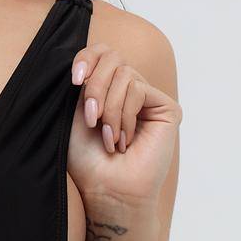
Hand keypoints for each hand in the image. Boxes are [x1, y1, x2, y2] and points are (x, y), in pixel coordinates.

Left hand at [65, 40, 181, 226]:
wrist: (105, 188)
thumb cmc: (87, 158)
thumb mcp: (75, 112)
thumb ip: (85, 81)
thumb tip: (90, 55)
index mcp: (106, 88)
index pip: (100, 52)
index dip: (86, 57)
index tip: (74, 80)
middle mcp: (128, 90)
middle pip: (112, 57)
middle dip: (95, 87)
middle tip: (90, 119)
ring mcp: (148, 99)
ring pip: (124, 74)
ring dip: (109, 109)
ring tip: (108, 138)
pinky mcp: (166, 108)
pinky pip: (138, 89)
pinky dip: (124, 114)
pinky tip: (124, 140)